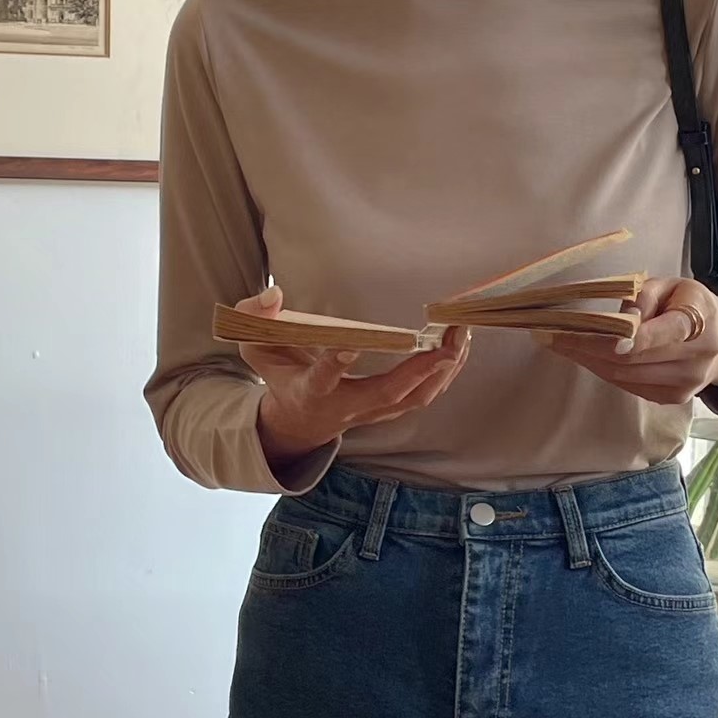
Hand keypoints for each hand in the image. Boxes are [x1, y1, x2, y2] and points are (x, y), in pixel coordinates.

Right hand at [237, 286, 470, 469]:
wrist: (297, 423)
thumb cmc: (280, 377)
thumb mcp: (256, 348)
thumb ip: (255, 320)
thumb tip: (274, 295)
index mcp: (312, 391)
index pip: (323, 378)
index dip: (335, 364)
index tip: (350, 345)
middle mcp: (346, 406)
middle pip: (387, 394)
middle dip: (420, 368)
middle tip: (448, 339)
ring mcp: (371, 412)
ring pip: (413, 398)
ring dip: (443, 370)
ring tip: (462, 335)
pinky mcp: (389, 410)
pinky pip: (424, 395)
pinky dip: (446, 373)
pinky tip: (460, 347)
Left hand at [532, 277, 717, 404]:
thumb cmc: (691, 305)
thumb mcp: (674, 285)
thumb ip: (645, 296)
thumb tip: (620, 318)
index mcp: (697, 324)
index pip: (656, 335)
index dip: (623, 339)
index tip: (586, 335)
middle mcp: (693, 360)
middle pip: (629, 360)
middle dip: (585, 348)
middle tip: (549, 335)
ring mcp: (682, 385)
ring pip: (623, 376)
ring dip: (586, 360)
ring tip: (557, 344)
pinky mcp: (671, 398)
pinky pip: (627, 385)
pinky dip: (602, 370)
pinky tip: (583, 356)